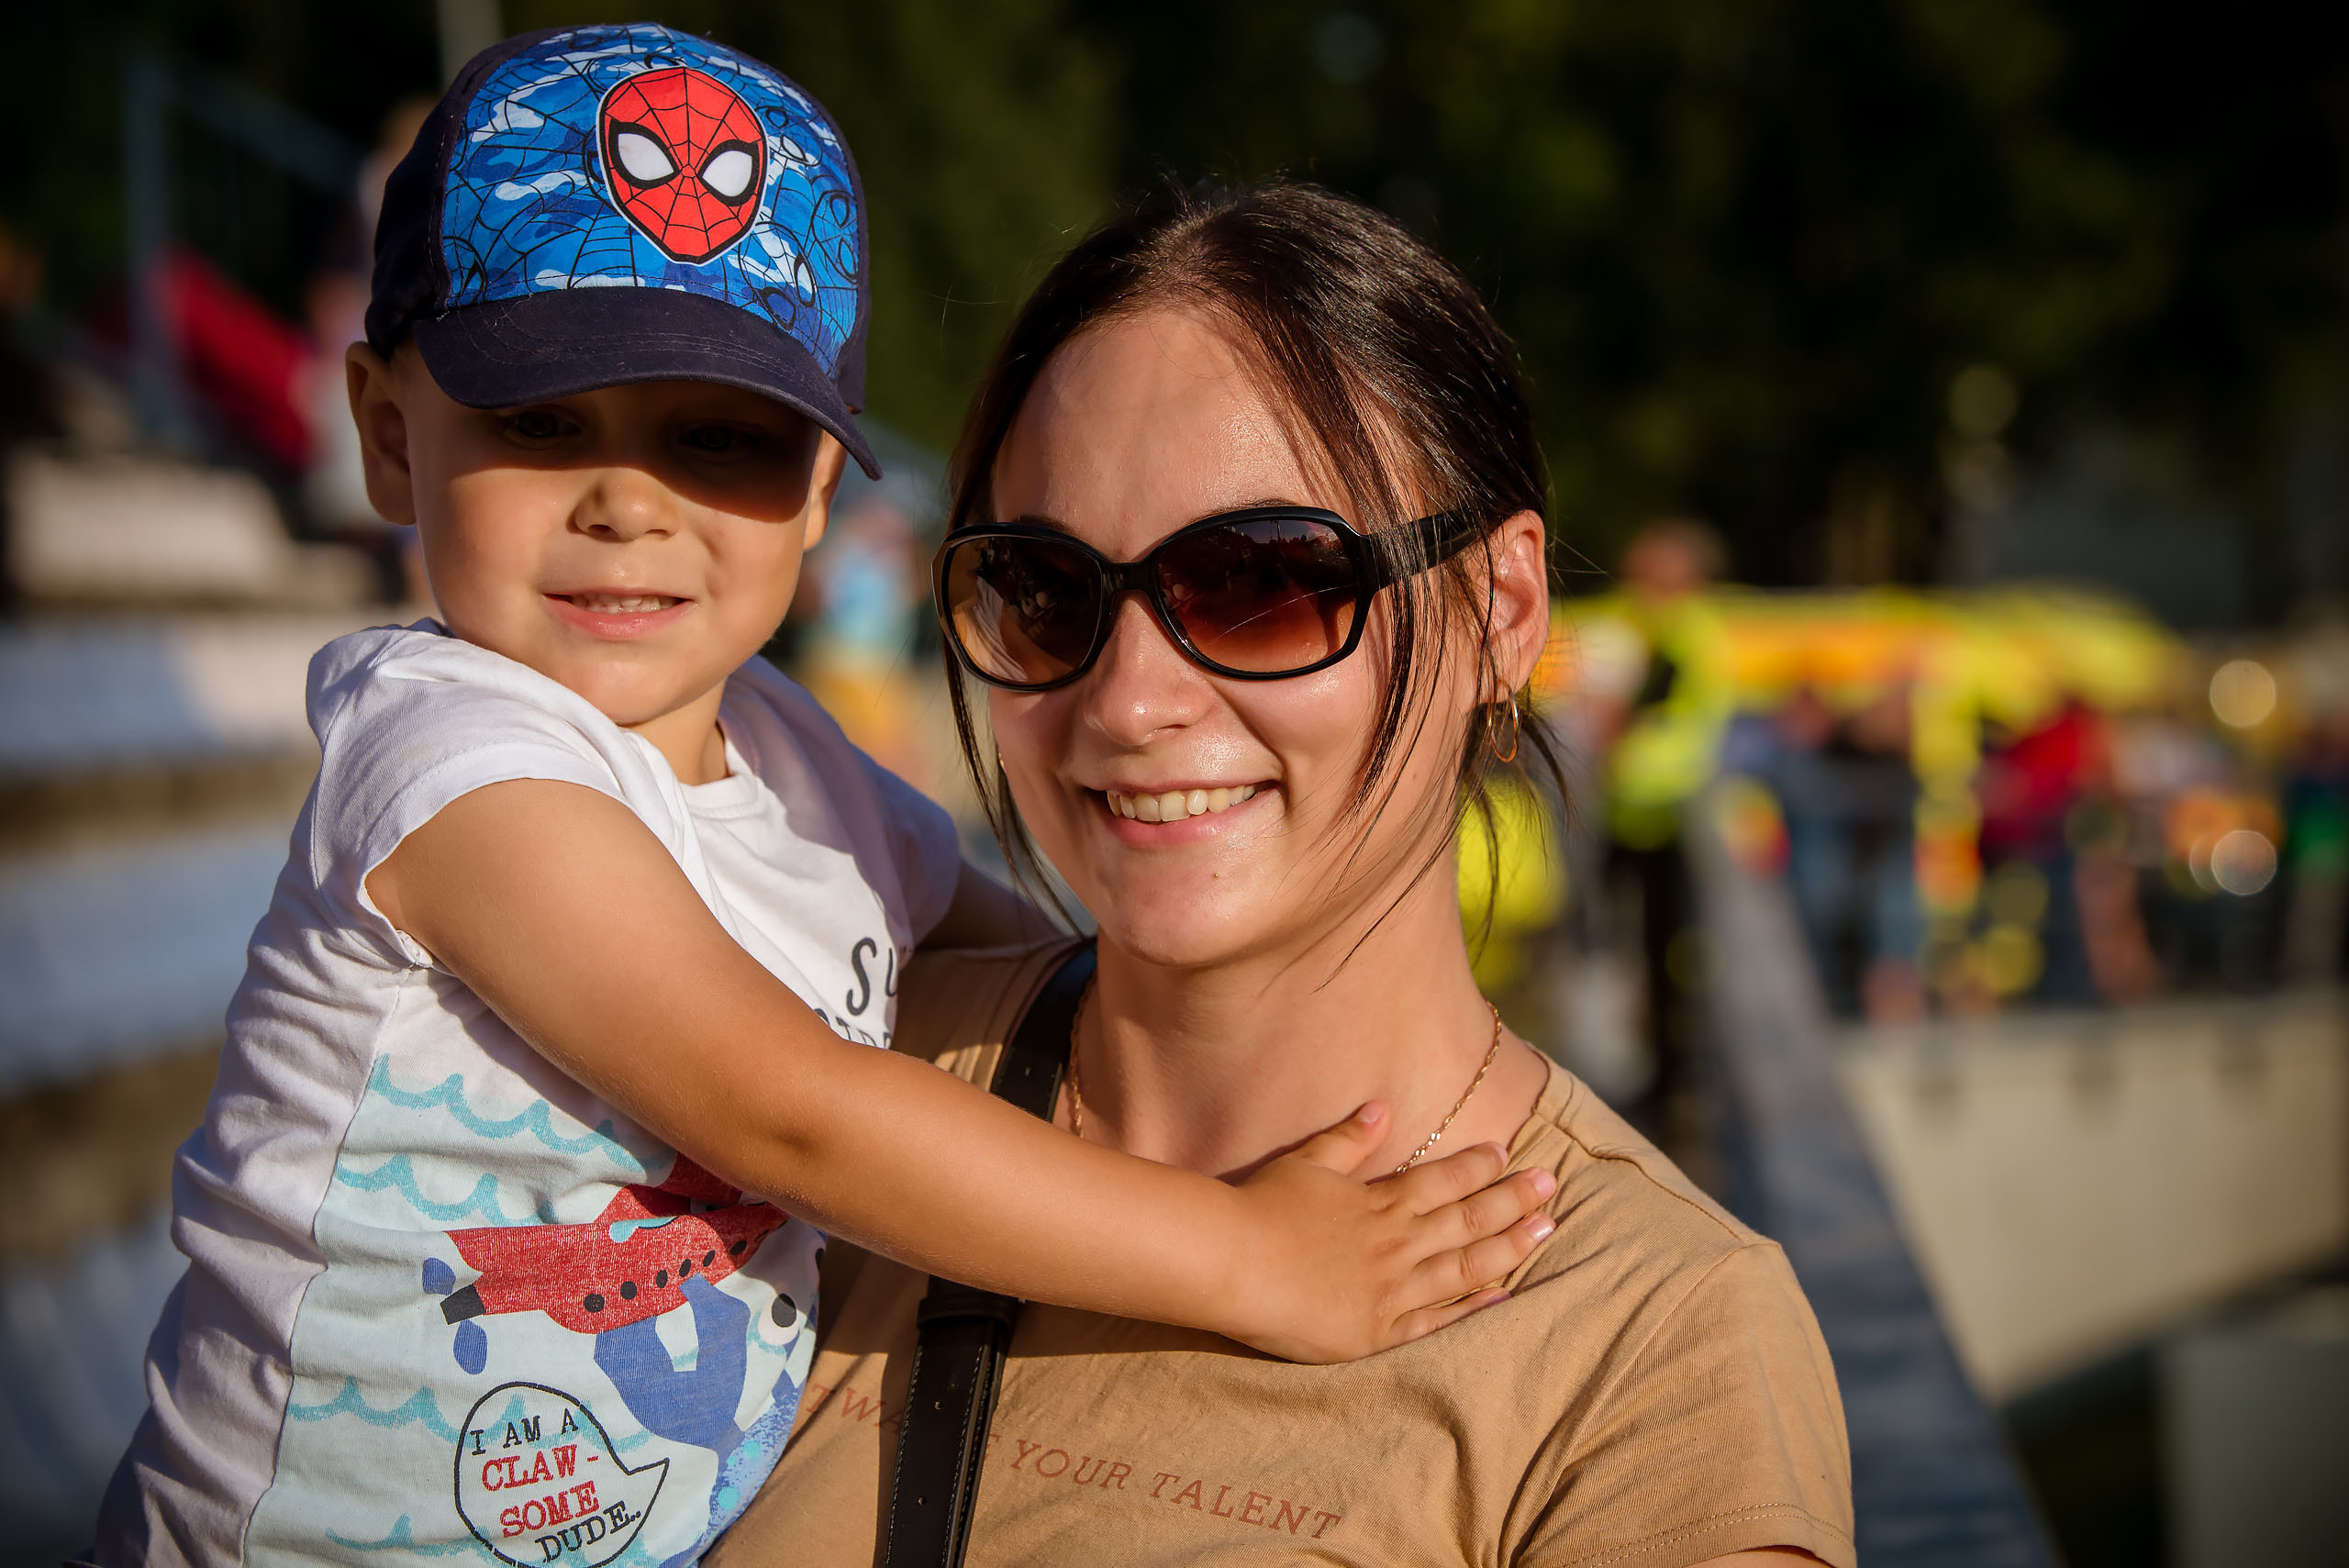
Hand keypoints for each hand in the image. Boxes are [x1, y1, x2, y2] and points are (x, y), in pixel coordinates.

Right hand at [1216, 1105, 1556, 1363]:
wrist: (1233, 1262)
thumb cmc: (1260, 1207)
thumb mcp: (1307, 1162)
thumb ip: (1349, 1139)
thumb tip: (1382, 1107)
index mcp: (1380, 1201)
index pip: (1444, 1179)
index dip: (1479, 1166)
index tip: (1509, 1153)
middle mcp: (1397, 1242)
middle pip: (1468, 1218)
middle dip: (1513, 1200)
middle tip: (1552, 1187)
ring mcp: (1392, 1290)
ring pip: (1465, 1266)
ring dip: (1509, 1247)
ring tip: (1546, 1231)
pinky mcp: (1378, 1332)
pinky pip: (1437, 1323)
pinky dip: (1473, 1309)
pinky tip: (1503, 1298)